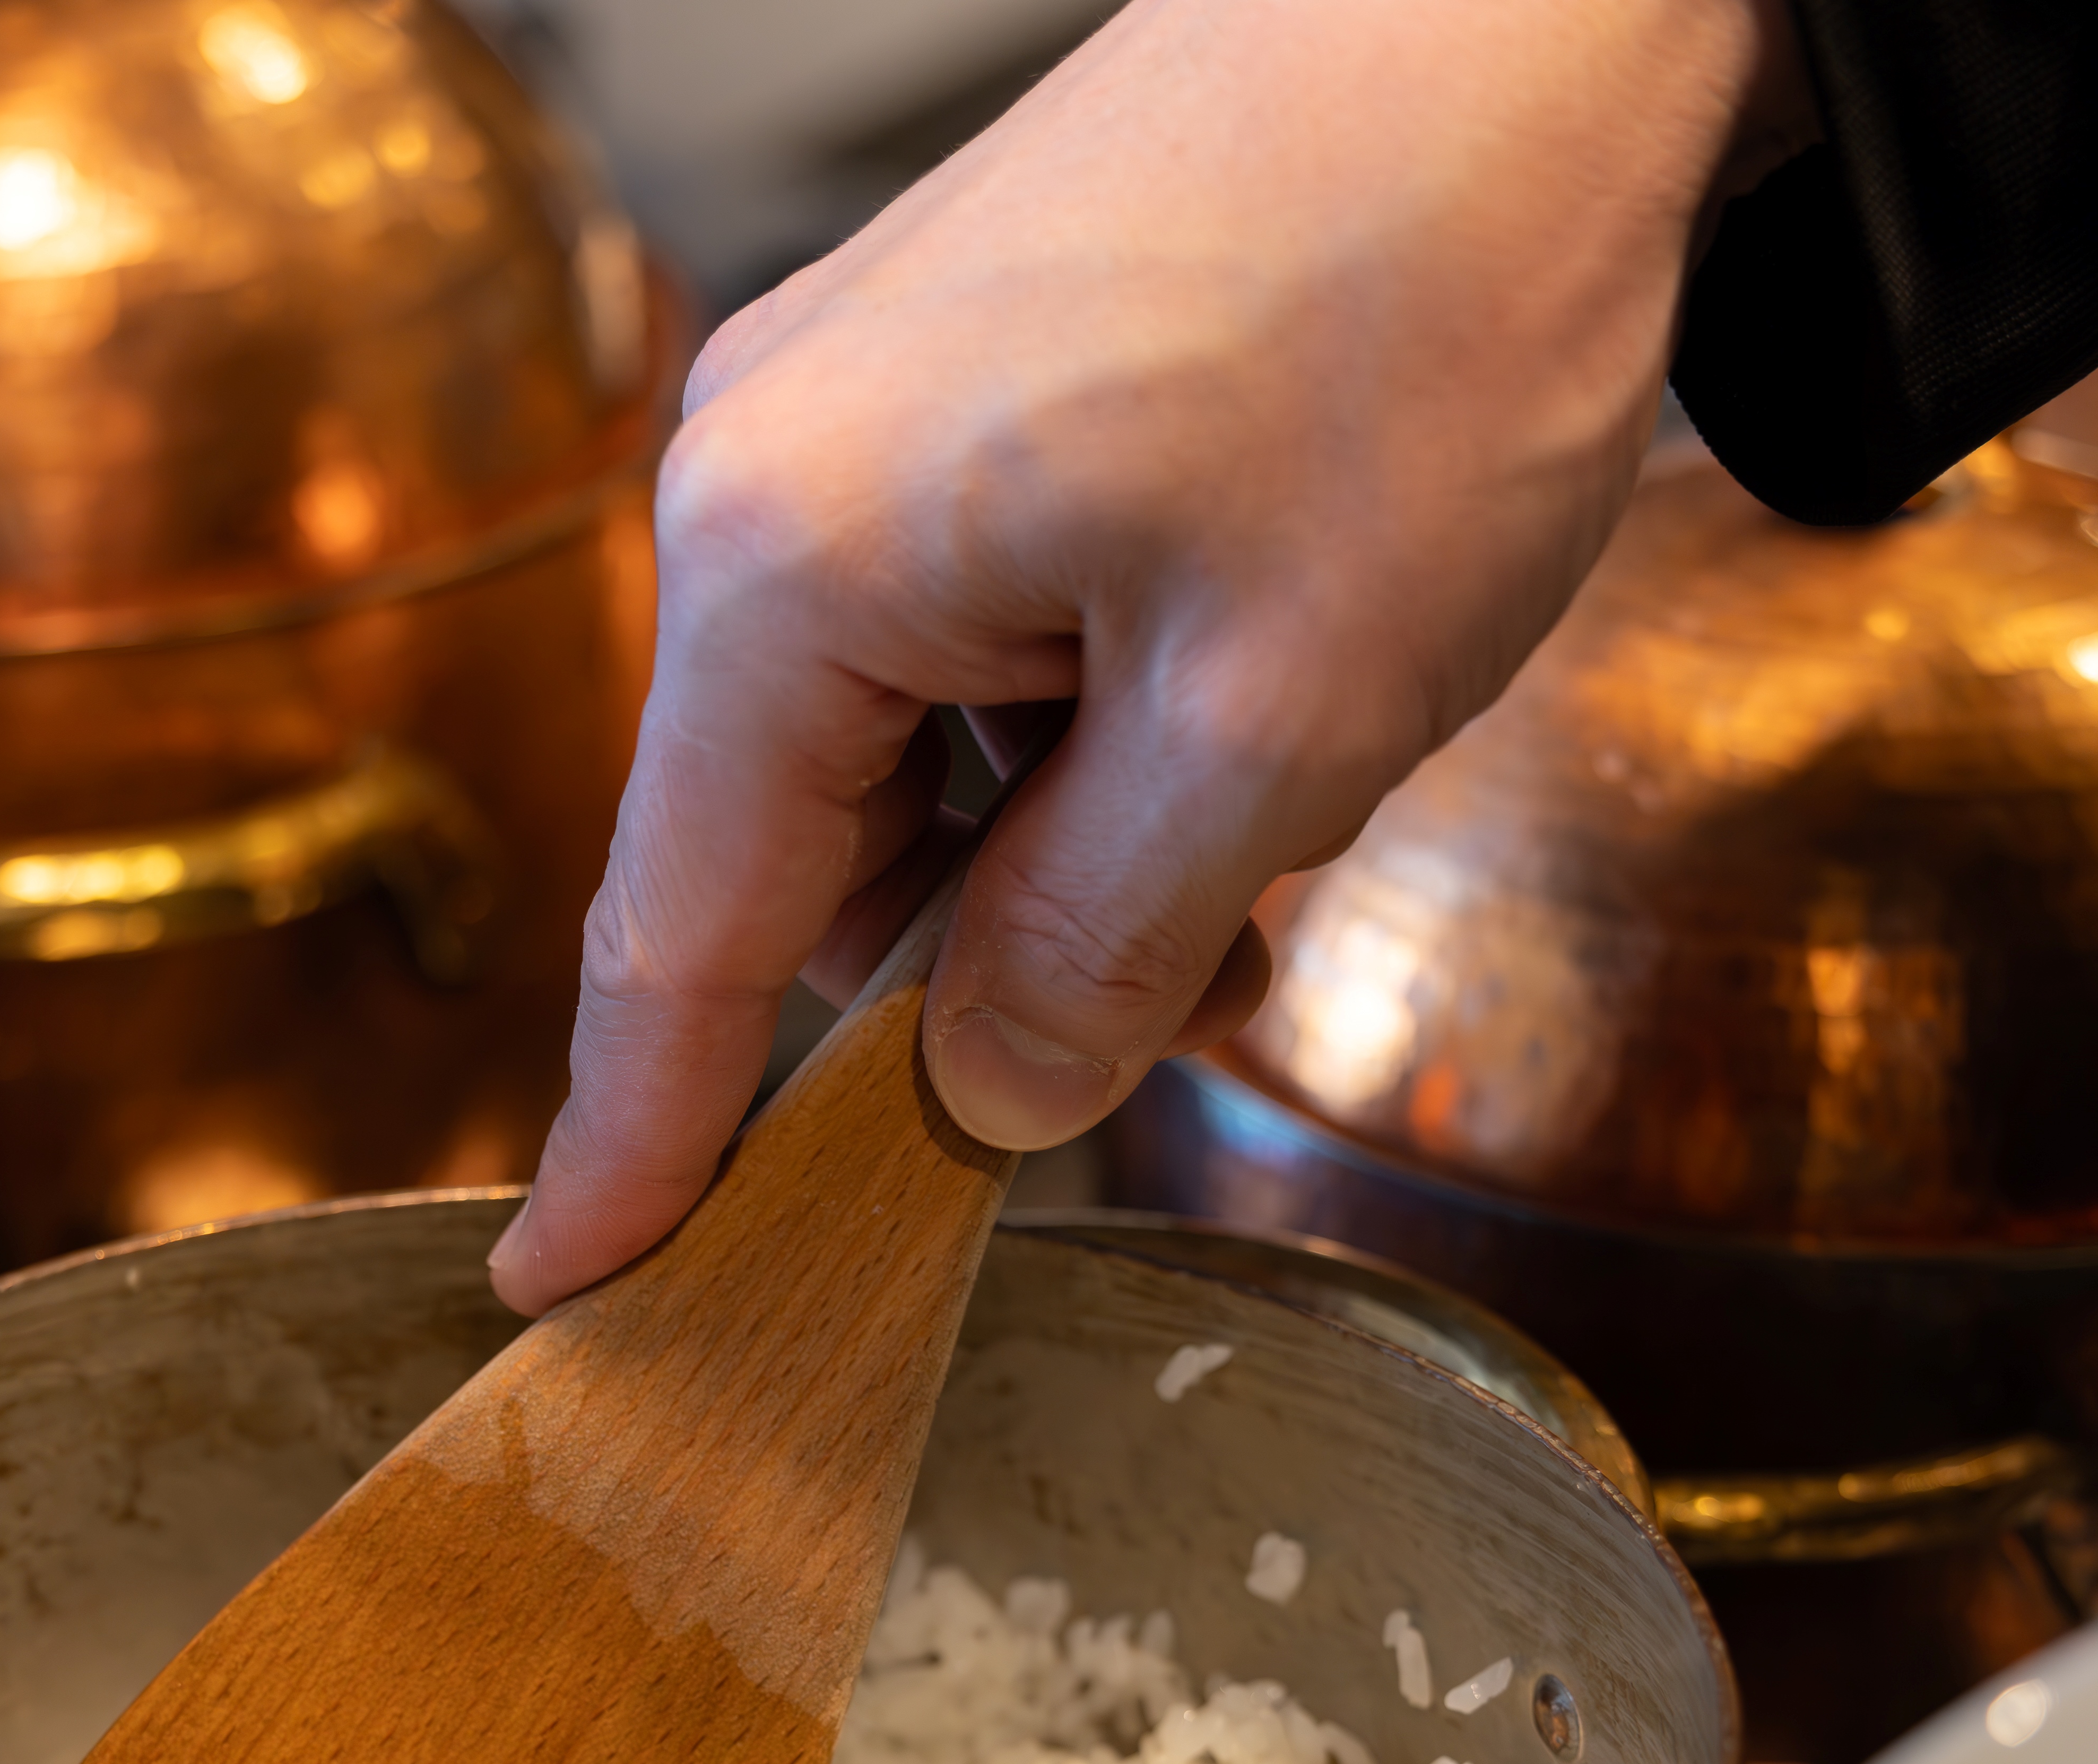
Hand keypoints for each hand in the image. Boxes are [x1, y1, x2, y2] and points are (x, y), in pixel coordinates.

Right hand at [487, 0, 1814, 1311]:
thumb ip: (1098, 946)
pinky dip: (1093, 716)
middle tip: (1214, 977)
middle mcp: (766, 478)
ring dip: (1075, 835)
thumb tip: (986, 1100)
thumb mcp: (1277, 716)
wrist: (1529, 1)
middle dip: (991, 958)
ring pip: (915, 750)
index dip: (637, 1147)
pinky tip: (1251, 691)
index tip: (568, 1299)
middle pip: (809, 849)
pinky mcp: (952, 373)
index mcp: (786, 565)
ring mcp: (850, 410)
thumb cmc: (1413, 311)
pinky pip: (971, 629)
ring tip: (1283, 792)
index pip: (676, 943)